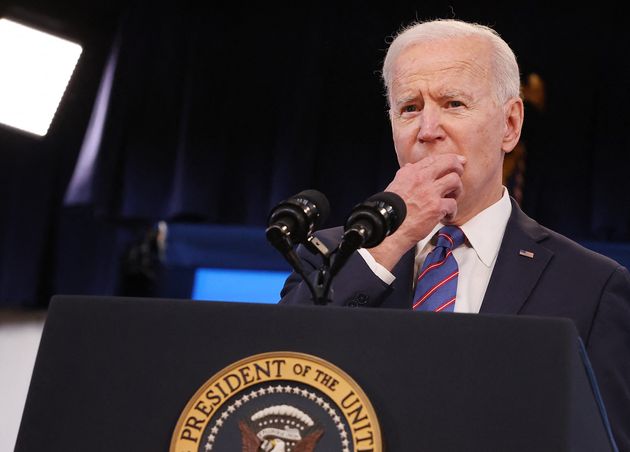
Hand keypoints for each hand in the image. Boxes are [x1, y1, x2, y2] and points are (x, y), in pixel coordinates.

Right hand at [368, 153, 465, 269]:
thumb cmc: (389, 211)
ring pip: (455, 181)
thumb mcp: (395, 186)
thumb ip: (406, 176)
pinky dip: (451, 212)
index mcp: (410, 173)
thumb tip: (411, 168)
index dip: (449, 159)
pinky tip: (446, 216)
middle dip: (458, 167)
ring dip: (456, 190)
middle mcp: (421, 179)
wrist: (387, 227)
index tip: (457, 161)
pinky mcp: (436, 208)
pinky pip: (453, 204)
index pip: (434, 159)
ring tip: (451, 198)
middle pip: (449, 163)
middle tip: (459, 174)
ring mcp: (430, 193)